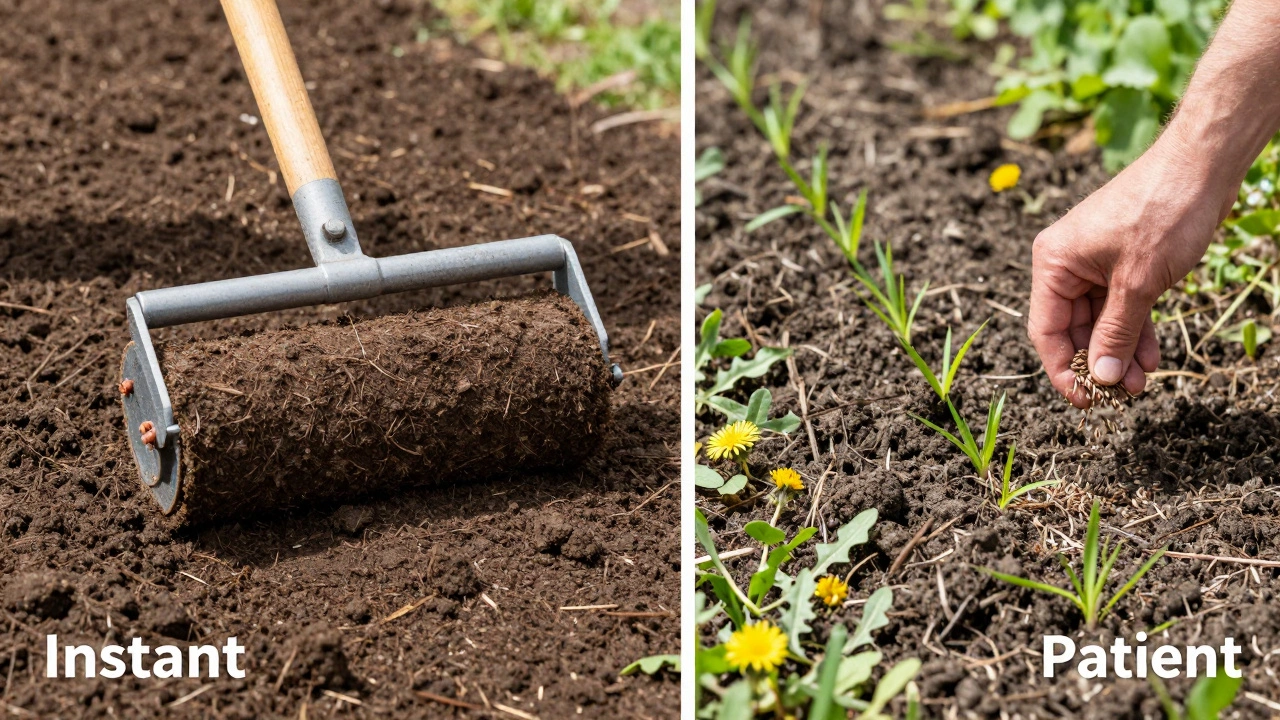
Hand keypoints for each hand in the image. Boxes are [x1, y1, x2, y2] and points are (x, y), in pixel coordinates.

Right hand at [1028, 139, 1233, 407]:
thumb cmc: (1163, 211)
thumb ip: (1117, 333)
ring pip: (1101, 320)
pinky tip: (1151, 356)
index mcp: (1053, 263)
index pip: (1048, 330)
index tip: (1085, 400)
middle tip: (1124, 395)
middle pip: (1074, 328)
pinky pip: (1121, 305)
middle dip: (1099, 362)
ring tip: (1142, 382)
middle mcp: (1066, 263)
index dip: (1063, 369)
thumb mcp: (1139, 283)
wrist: (1203, 164)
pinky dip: (1135, 329)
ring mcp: (1095, 261)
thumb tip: (1100, 377)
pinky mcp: (1123, 260)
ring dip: (1120, 350)